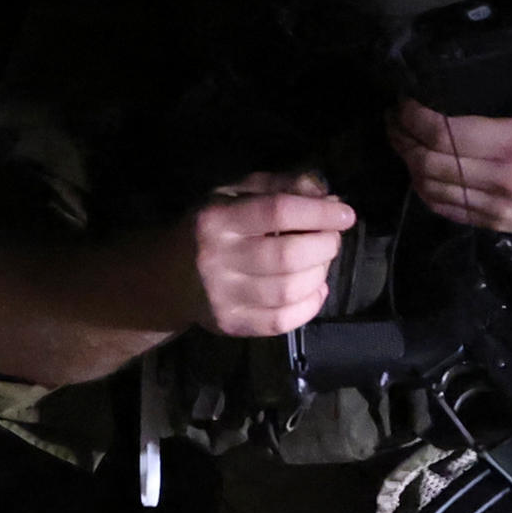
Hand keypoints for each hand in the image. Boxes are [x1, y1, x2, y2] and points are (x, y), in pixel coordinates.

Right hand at [183, 173, 352, 337]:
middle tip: (331, 239)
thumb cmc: (209, 228)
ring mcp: (221, 297)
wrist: (166, 277)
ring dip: (319, 274)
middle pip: (288, 255)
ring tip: (321, 263)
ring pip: (288, 290)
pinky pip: (282, 321)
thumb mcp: (234, 194)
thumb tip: (328, 199)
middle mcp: (216, 260)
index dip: (319, 212)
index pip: (278, 212)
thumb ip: (280, 187)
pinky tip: (315, 290)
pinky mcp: (230, 324)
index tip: (346, 214)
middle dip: (324, 245)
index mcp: (216, 219)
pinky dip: (310, 306)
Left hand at [392, 35, 511, 236]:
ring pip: (433, 191)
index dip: (414, 116)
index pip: (445, 133)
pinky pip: (450, 212)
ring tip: (403, 142)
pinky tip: (421, 175)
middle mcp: (501, 179)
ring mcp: (499, 207)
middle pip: (429, 163)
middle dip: (402, 139)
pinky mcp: (501, 226)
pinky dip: (428, 193)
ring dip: (409, 166)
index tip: (404, 100)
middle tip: (395, 119)